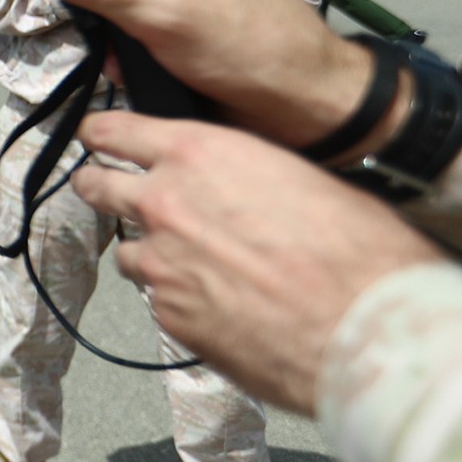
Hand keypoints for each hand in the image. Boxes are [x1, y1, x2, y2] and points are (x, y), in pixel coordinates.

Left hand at [73, 111, 442, 413]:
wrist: (367, 330)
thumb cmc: (358, 253)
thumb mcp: (308, 179)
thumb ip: (253, 175)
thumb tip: (247, 184)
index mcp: (199, 155)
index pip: (118, 131)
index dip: (102, 134)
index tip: (95, 137)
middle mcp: (165, 204)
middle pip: (98, 187)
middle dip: (99, 186)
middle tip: (105, 189)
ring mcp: (161, 263)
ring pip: (129, 251)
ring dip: (151, 253)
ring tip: (192, 265)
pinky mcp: (169, 315)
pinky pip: (159, 300)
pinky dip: (179, 300)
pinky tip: (219, 306)